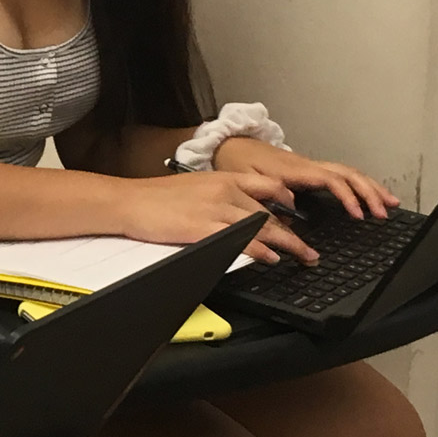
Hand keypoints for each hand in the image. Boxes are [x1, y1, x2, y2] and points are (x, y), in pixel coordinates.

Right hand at [123, 170, 319, 264]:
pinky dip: (261, 250)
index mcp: (221, 178)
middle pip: (269, 212)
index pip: (266, 186)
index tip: (296, 212)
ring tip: (304, 256)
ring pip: (263, 226)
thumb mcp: (192, 188)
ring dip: (288, 243)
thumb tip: (234, 212)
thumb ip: (217, 196)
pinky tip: (272, 258)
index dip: (286, 200)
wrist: (128, 201)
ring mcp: (216, 209)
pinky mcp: (205, 228)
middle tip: (308, 248)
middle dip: (293, 232)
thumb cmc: (153, 198)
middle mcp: (224, 191)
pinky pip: (242, 240)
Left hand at [213, 137, 399, 219]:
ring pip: (348, 172)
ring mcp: (310, 166)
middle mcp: (307, 165)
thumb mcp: (246, 180)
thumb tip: (293, 211)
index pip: (331, 180)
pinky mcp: (309, 170)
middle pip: (348, 173)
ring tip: (389, 204)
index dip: (347, 196)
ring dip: (370, 187)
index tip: (358, 214)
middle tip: (384, 212)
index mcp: (295, 169)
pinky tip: (368, 195)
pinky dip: (357, 185)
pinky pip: (340, 175)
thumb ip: (268, 195)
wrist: (230, 142)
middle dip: (369, 192)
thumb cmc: (237, 160)